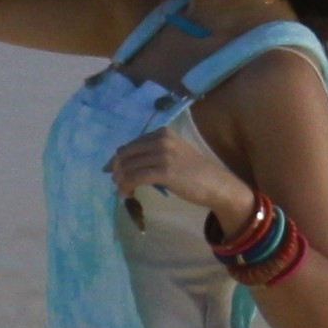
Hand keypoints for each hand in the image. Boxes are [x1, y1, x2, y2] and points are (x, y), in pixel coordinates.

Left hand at [104, 128, 254, 224]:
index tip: (112, 170)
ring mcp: (163, 155)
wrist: (215, 183)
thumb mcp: (173, 154)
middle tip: (115, 183)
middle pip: (126, 153)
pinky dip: (127, 187)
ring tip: (122, 191)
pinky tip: (126, 194)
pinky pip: (136, 178)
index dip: (118, 158)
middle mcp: (162, 140)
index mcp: (163, 133)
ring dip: (121, 181)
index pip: (131, 144)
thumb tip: (126, 162)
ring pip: (129, 167)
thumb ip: (153, 153)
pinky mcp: (164, 172)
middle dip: (117, 169)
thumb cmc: (194, 172)